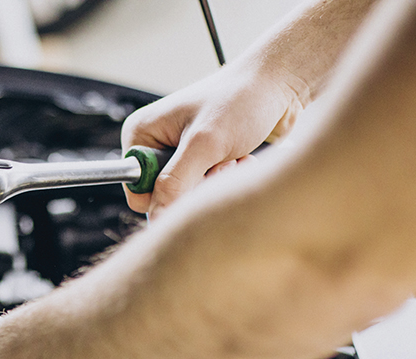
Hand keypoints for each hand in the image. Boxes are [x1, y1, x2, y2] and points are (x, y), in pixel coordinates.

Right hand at [122, 60, 305, 216]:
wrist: (278, 84)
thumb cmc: (242, 98)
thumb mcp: (205, 143)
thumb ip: (175, 182)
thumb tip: (155, 217)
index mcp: (141, 135)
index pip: (137, 190)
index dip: (165, 193)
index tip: (195, 177)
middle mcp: (156, 144)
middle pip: (164, 195)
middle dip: (196, 185)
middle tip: (219, 163)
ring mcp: (179, 152)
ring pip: (188, 193)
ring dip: (215, 181)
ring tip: (232, 157)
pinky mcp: (201, 159)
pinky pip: (206, 187)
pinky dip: (226, 177)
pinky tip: (240, 157)